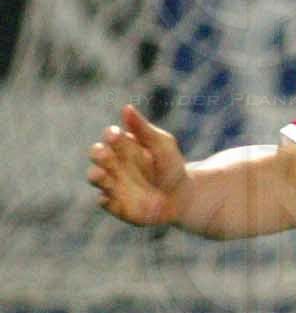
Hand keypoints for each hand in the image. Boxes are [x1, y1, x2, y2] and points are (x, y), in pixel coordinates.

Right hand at [88, 105, 188, 227]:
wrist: (181, 196)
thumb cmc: (170, 166)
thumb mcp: (161, 145)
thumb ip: (143, 129)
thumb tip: (127, 107)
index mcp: (122, 146)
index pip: (111, 137)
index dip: (112, 135)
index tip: (116, 134)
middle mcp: (112, 164)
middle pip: (98, 155)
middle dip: (98, 153)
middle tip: (104, 152)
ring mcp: (112, 184)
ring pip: (96, 177)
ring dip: (96, 175)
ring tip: (100, 173)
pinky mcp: (116, 204)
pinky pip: (106, 202)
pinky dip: (106, 200)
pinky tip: (108, 198)